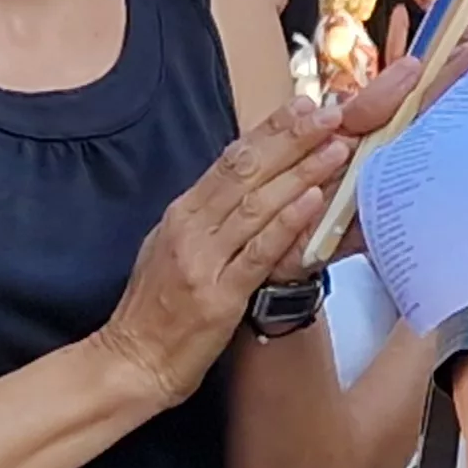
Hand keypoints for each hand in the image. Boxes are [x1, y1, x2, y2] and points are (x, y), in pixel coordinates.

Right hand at [93, 56, 440, 400]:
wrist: (131, 362)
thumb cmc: (156, 310)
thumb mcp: (174, 248)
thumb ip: (209, 217)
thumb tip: (250, 183)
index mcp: (183, 213)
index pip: (231, 159)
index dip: (270, 131)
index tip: (303, 105)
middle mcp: (191, 228)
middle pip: (246, 172)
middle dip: (292, 139)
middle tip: (331, 114)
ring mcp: (204, 261)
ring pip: (256, 206)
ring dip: (300, 174)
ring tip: (336, 149)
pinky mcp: (218, 296)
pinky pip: (257, 253)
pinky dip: (285, 225)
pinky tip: (312, 202)